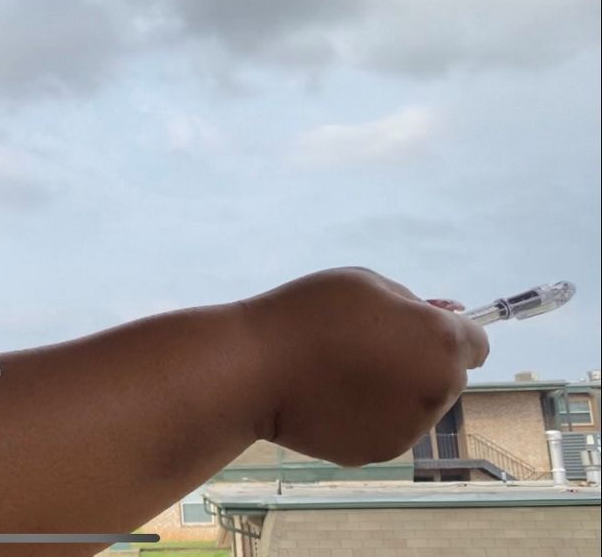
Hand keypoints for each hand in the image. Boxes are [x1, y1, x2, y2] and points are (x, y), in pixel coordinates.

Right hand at [242, 267, 488, 465]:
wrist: (257, 369)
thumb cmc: (310, 314)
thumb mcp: (365, 283)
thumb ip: (411, 302)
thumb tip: (445, 314)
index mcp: (441, 343)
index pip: (476, 342)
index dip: (446, 332)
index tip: (412, 328)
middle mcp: (437, 391)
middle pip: (447, 376)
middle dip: (419, 361)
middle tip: (365, 345)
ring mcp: (409, 428)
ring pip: (417, 405)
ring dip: (395, 390)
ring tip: (340, 372)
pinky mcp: (379, 451)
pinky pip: (387, 427)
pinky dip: (369, 415)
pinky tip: (331, 397)